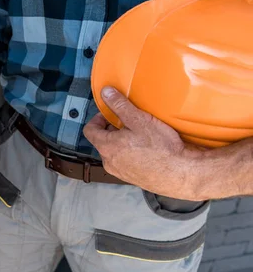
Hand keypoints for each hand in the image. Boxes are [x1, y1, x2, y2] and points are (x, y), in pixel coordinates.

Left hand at [83, 87, 207, 200]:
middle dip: (113, 130)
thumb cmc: (160, 148)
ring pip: (115, 152)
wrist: (181, 174)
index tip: (109, 113)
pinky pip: (126, 162)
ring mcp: (121, 172)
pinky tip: (148, 149)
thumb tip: (106, 93)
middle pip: (103, 141)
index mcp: (106, 147)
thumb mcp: (139, 120)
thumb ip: (119, 105)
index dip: (98, 119)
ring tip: (140, 135)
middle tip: (128, 122)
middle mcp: (109, 162)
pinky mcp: (134, 178)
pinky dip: (132, 153)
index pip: (90, 130)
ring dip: (123, 142)